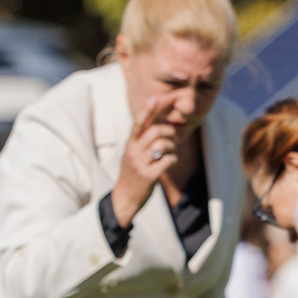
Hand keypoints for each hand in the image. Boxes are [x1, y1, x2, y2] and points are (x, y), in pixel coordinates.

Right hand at [113, 106, 183, 224]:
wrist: (124, 198)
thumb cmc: (133, 173)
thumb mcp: (133, 154)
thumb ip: (143, 141)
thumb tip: (162, 126)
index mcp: (130, 144)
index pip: (138, 122)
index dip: (148, 110)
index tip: (155, 99)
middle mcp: (133, 151)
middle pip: (156, 131)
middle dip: (169, 132)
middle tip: (173, 138)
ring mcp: (140, 164)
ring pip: (163, 145)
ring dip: (173, 148)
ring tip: (171, 154)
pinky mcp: (148, 176)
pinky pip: (168, 160)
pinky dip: (173, 160)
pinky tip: (170, 163)